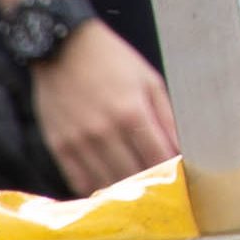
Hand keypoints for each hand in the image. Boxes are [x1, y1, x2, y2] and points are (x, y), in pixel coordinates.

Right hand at [32, 15, 179, 197]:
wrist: (62, 47)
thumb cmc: (111, 61)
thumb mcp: (149, 80)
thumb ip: (166, 117)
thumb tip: (180, 149)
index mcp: (131, 112)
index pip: (158, 158)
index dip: (172, 174)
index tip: (179, 179)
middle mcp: (104, 131)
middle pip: (134, 176)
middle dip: (150, 186)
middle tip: (159, 189)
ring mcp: (78, 141)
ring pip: (107, 184)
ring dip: (124, 192)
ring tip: (136, 192)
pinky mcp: (58, 146)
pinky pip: (79, 181)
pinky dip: (96, 189)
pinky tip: (108, 186)